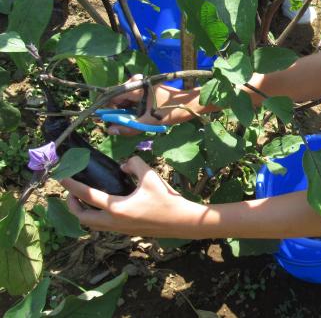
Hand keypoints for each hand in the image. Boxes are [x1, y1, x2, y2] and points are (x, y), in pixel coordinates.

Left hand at [62, 157, 206, 237]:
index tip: (62, 177)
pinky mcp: (125, 232)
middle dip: (72, 204)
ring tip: (84, 199)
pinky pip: (103, 226)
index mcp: (116, 207)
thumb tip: (123, 165)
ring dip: (83, 212)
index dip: (72, 186)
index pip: (87, 195)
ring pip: (91, 224)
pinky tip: (104, 206)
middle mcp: (113, 221)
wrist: (180, 221)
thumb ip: (134, 164)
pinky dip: (96, 216)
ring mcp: (118, 229)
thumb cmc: (166, 199)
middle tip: (71, 192)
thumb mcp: (151, 176)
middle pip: (82, 216)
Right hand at [107, 74, 196, 135]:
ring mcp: (144, 85)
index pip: (113, 95)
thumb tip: (111, 130)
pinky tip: (140, 115)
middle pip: (119, 95)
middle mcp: (138, 83)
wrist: (191, 103)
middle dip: (117, 109)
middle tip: (121, 122)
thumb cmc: (171, 111)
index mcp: (137, 88)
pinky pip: (135, 97)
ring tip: (132, 119)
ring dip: (126, 109)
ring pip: (127, 97)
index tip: (107, 118)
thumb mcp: (149, 122)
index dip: (108, 107)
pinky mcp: (149, 88)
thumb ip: (129, 127)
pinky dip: (134, 106)